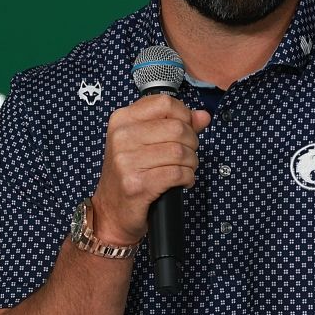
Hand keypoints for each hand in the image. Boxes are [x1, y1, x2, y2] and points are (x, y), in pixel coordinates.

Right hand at [91, 94, 210, 244]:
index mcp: (122, 120)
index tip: (186, 129)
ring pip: (180, 152)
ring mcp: (127, 161)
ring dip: (191, 163)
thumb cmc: (130, 174)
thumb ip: (175, 124)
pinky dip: (188, 178)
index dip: (184, 115)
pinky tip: (182, 181)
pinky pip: (178, 173)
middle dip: (192, 143)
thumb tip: (203, 116)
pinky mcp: (137, 184)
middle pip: (178, 128)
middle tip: (186, 155)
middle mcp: (121, 137)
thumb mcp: (145, 142)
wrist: (111, 212)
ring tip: (184, 169)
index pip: (165, 103)